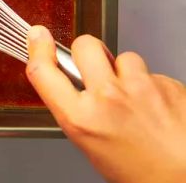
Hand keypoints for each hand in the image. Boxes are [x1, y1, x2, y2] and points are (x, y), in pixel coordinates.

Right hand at [26, 25, 185, 182]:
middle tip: (96, 69)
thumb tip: (69, 78)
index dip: (38, 48)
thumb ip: (75, 108)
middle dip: (87, 52)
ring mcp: (140, 88)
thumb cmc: (141, 173)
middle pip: (84, 45)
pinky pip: (153, 73)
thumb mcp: (91, 143)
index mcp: (81, 119)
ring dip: (126, 72)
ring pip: (124, 57)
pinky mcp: (168, 84)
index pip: (44, 71)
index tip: (38, 36)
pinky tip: (158, 108)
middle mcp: (107, 99)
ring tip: (136, 100)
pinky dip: (153, 86)